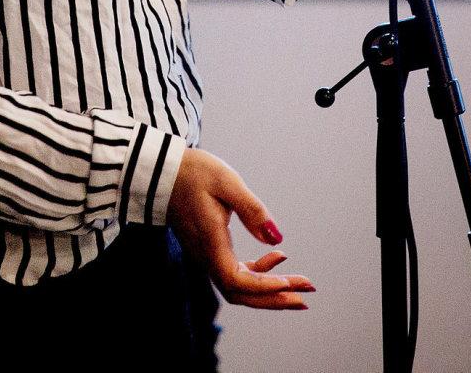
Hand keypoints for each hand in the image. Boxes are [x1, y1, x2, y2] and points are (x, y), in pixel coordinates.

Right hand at [168, 148, 316, 310]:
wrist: (164, 171)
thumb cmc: (194, 172)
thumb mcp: (227, 182)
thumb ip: (252, 210)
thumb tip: (276, 239)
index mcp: (210, 242)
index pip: (236, 281)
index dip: (263, 287)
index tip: (290, 282)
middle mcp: (206, 256)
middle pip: (240, 294)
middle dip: (273, 299)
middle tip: (305, 298)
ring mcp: (206, 255)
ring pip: (238, 287)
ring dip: (268, 290)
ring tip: (299, 285)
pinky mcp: (209, 250)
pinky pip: (234, 273)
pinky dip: (258, 272)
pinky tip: (277, 257)